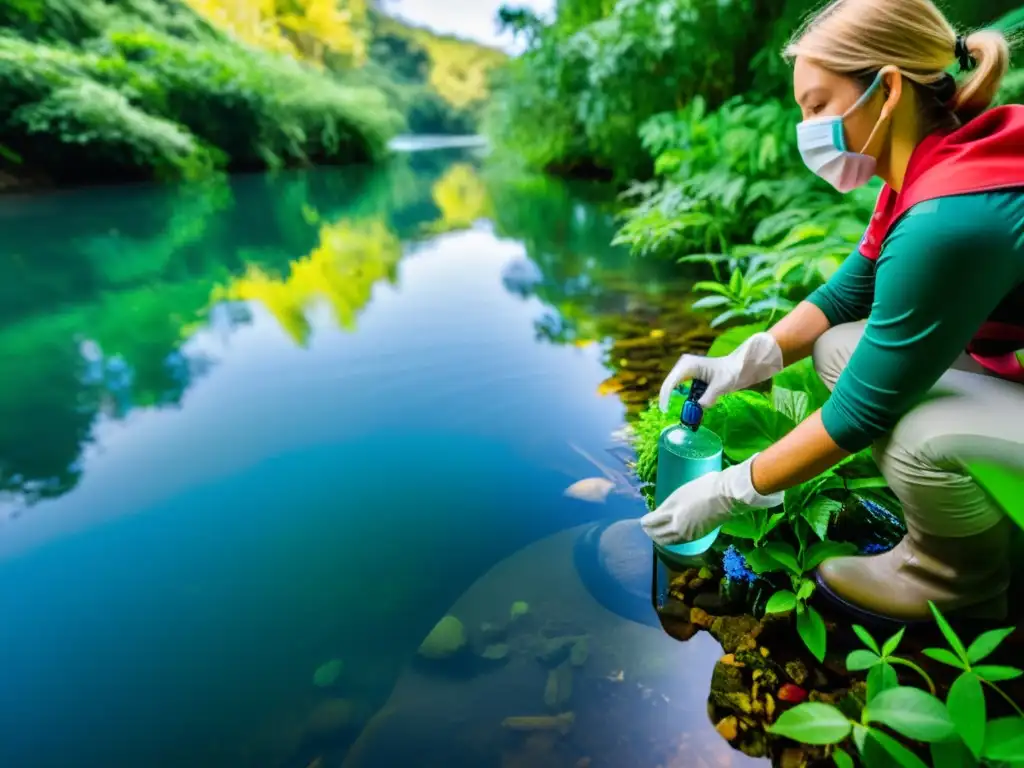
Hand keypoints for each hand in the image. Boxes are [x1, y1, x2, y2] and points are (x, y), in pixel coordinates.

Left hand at [640, 455, 783, 545]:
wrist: (726, 496)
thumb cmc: (705, 486)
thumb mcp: (682, 491)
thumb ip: (671, 503)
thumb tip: (665, 509)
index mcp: (671, 510)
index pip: (652, 521)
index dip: (645, 522)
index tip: (642, 521)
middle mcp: (676, 525)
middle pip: (657, 534)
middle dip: (650, 532)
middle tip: (647, 529)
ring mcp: (686, 533)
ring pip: (667, 541)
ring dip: (659, 538)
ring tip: (656, 535)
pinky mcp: (696, 537)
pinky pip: (678, 542)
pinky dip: (671, 541)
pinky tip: (670, 538)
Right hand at [658, 332, 783, 410]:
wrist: (741, 367)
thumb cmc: (732, 372)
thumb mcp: (721, 385)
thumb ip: (709, 396)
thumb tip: (700, 407)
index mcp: (688, 365)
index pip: (670, 382)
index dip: (665, 397)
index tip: (665, 411)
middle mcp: (684, 365)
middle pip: (669, 384)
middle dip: (667, 398)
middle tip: (667, 413)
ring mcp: (686, 370)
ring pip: (673, 386)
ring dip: (673, 398)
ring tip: (672, 411)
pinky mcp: (690, 376)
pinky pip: (680, 387)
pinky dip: (681, 397)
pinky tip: (685, 406)